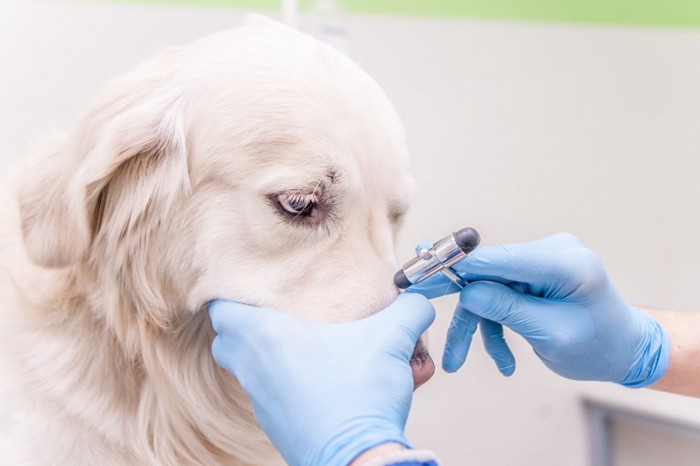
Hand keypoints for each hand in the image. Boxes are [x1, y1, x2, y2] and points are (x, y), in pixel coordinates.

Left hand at [209, 293, 434, 465]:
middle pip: (227, 340)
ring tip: (303, 348)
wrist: (358, 459)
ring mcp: (261, 401)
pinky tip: (320, 382)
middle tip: (277, 315)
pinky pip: (270, 397)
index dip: (232, 294)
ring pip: (248, 370)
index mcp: (266, 336)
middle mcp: (254, 368)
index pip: (220, 309)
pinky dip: (286, 386)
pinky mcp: (275, 426)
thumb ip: (409, 310)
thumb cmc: (361, 395)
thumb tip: (418, 300)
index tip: (254, 287)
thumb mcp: (392, 339)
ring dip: (267, 357)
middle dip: (246, 326)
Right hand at [409, 233, 668, 386]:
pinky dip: (494, 323)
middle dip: (452, 291)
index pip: (500, 257)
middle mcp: (552, 252)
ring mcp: (542, 260)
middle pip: (488, 269)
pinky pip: (500, 293)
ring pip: (489, 287)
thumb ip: (508, 309)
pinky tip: (503, 359)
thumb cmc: (597, 346)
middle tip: (413, 295)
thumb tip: (467, 291)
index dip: (457, 262)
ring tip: (456, 361)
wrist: (623, 349)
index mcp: (565, 263)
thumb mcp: (551, 335)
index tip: (421, 266)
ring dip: (474, 324)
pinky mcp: (534, 273)